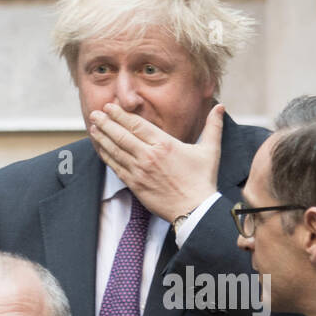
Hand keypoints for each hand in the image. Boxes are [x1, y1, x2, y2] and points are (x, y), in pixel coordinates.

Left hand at [88, 102, 223, 221]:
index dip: (120, 114)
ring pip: (115, 150)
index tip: (109, 106)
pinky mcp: (135, 185)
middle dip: (106, 122)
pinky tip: (100, 148)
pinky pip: (116, 168)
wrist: (195, 210)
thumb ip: (213, 127)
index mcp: (164, 144)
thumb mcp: (210, 151)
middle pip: (121, 135)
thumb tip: (221, 107)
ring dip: (102, 137)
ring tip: (93, 127)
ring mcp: (139, 171)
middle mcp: (148, 156)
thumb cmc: (203, 180)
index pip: (136, 125)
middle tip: (95, 113)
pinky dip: (106, 156)